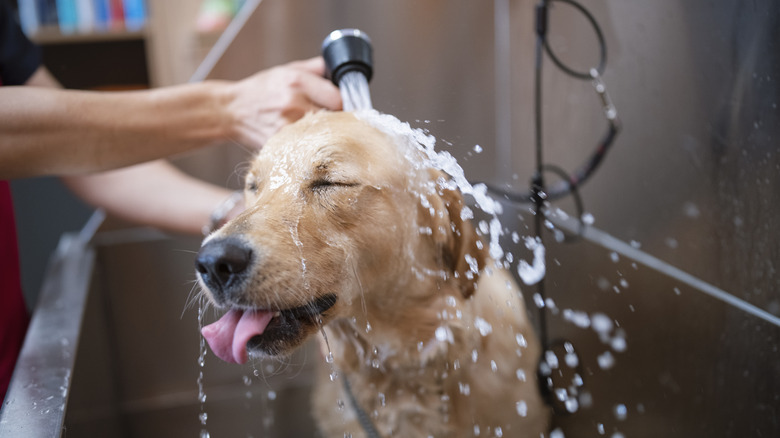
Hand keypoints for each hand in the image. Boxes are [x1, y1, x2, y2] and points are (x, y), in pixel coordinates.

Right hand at [224, 56, 341, 149]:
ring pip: (322, 136)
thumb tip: (339, 69)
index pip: (338, 98)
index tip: (341, 108)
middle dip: (336, 122)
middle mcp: (293, 103)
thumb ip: (315, 68)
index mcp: (297, 81)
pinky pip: (306, 148)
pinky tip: (305, 143)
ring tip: (318, 133)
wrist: (232, 110)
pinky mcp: (281, 144)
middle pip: (334, 119)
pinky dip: (310, 147)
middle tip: (332, 123)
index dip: (344, 105)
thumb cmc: (261, 90)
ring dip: (324, 136)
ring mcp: (287, 126)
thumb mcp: (287, 70)